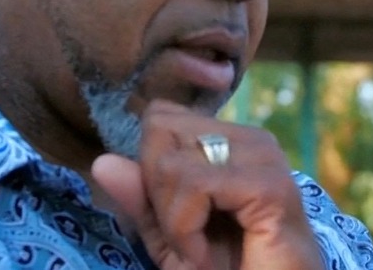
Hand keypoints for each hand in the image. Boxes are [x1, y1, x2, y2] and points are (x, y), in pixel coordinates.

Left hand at [91, 100, 323, 269]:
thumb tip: (102, 161)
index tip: (176, 219)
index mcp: (229, 140)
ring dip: (173, 219)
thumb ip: (142, 199)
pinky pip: (195, 185)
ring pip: (171, 160)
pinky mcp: (270, 185)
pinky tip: (207, 256)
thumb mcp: (172, 238)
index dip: (150, 169)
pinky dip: (186, 229)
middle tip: (188, 237)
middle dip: (157, 192)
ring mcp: (264, 156)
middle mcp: (249, 138)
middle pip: (158, 129)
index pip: (159, 117)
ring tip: (200, 249)